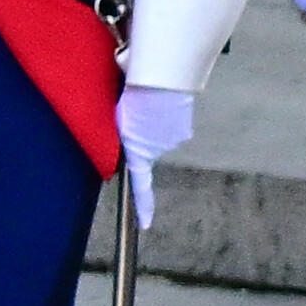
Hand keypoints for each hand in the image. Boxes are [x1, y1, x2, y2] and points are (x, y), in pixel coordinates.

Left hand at [108, 84, 192, 226]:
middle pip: (149, 146)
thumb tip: (127, 127)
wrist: (162, 80)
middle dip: (142, 134)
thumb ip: (123, 130)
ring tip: (144, 97)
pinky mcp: (186, 123)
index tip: (146, 225)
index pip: (141, 186)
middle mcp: (160, 150)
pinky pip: (172, 120)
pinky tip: (159, 95)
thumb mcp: (119, 117)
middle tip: (131, 111)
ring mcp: (176, 137)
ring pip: (160, 131)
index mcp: (139, 152)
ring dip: (154, 120)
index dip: (143, 206)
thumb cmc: (134, 98)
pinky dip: (165, 111)